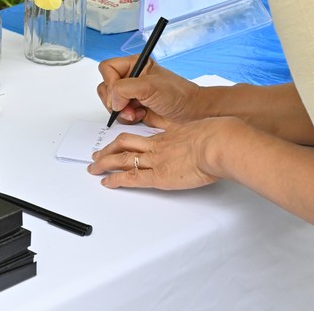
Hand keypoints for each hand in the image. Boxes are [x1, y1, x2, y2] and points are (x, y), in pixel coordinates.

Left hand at [87, 117, 240, 189]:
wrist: (219, 144)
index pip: (142, 137)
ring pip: (121, 158)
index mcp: (169, 135)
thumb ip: (200, 135)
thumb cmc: (219, 137)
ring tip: (94, 168)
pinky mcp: (158, 176)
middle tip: (97, 154)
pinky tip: (106, 183)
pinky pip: (130, 177)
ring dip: (104, 162)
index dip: (128, 141)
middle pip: (124, 144)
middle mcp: (158, 146)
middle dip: (108, 150)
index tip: (122, 144)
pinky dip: (115, 180)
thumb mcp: (206, 130)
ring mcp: (156, 160)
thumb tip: (208, 136)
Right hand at [97, 55, 201, 127]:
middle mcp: (130, 78)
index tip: (121, 93)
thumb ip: (124, 89)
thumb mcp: (149, 86)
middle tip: (128, 105)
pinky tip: (140, 115)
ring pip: (109, 102)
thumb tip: (113, 101)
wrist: (191, 113)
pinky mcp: (133, 109)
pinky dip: (126, 117)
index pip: (107, 68)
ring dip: (121, 110)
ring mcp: (130, 94)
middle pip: (105, 86)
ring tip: (136, 112)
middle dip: (114, 99)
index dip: (110, 82)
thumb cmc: (178, 95)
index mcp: (134, 65)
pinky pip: (118, 114)